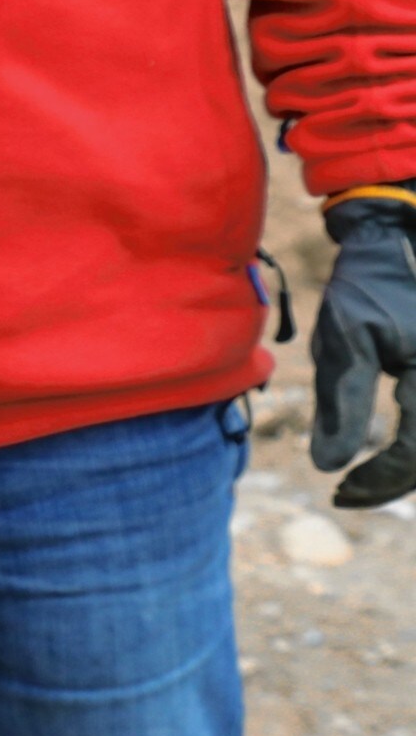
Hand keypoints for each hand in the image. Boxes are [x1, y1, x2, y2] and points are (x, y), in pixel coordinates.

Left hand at [310, 182, 415, 508]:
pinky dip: (415, 443)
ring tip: (367, 479)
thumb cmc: (367, 288)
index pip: (413, 454)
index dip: (378, 482)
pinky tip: (390, 452)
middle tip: (348, 493)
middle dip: (395, 480)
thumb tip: (329, 466)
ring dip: (409, 465)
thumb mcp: (343, 343)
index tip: (339, 492)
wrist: (398, 242)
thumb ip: (340, 406)